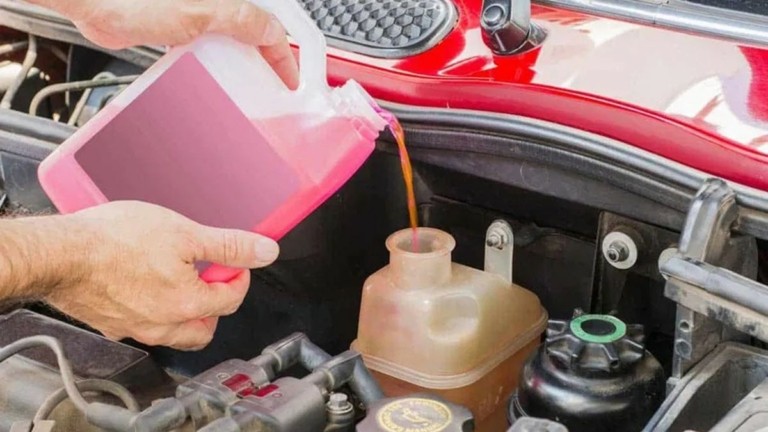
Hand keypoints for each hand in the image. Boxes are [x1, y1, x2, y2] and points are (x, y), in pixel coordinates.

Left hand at [36, 0, 298, 88]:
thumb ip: (242, 19)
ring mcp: (196, 14)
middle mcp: (216, 3)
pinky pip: (205, 48)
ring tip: (245, 88)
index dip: (285, 54)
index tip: (290, 79)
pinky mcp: (176, 26)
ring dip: (239, 66)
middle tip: (273, 86)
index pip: (271, 24)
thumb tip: (273, 32)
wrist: (93, 0)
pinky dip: (211, 65)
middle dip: (265, 60)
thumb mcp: (200, 12)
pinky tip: (209, 79)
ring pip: (231, 43)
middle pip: (254, 33)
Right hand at [46, 201, 279, 350]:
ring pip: (176, 332)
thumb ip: (229, 245)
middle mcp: (164, 325)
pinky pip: (145, 326)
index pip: (232, 298)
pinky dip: (156, 311)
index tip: (234, 262)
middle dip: (217, 304)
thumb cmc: (115, 241)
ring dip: (188, 312)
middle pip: (206, 327)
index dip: (239, 274)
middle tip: (210, 276)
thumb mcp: (186, 233)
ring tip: (181, 280)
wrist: (61, 253)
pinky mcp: (112, 324)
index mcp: (188, 305)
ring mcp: (135, 328)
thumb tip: (264, 251)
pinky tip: (148, 285)